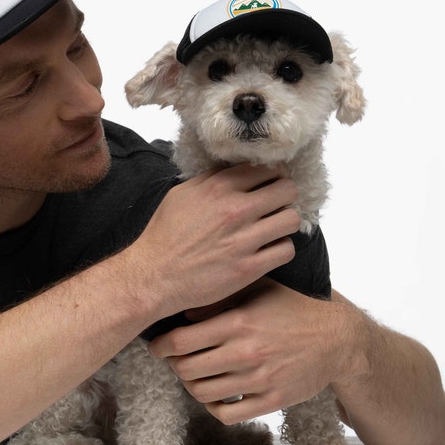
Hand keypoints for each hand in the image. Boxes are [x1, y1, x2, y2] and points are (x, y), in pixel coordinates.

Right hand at [127, 164, 300, 316]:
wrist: (153, 275)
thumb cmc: (164, 234)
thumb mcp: (181, 194)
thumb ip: (210, 179)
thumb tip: (233, 170)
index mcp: (218, 188)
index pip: (265, 169)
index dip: (270, 176)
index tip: (267, 185)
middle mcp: (235, 210)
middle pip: (287, 190)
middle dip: (284, 196)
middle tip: (275, 205)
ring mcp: (244, 240)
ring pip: (291, 219)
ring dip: (284, 222)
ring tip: (273, 228)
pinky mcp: (249, 268)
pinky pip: (286, 250)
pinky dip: (280, 249)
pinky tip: (267, 250)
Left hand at [148, 278, 357, 424]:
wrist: (336, 339)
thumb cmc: (290, 308)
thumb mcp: (256, 289)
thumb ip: (219, 297)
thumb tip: (183, 310)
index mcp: (238, 322)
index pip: (180, 341)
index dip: (160, 345)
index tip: (157, 345)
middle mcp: (245, 352)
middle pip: (186, 369)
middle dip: (172, 364)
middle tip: (172, 359)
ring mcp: (259, 380)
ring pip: (201, 393)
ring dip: (189, 385)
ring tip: (192, 374)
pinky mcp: (272, 401)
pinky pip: (227, 414)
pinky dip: (212, 406)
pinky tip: (214, 393)